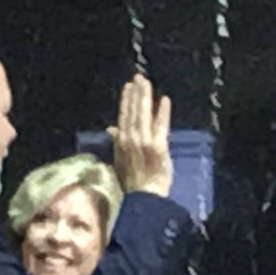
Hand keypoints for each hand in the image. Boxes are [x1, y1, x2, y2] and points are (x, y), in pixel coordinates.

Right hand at [107, 74, 172, 196]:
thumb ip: (117, 143)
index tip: (128, 87)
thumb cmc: (133, 182)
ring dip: (145, 97)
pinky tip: (164, 100)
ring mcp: (144, 141)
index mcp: (121, 142)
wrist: (144, 197)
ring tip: (146, 82)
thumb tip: (110, 128)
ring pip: (143, 114)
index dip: (126, 101)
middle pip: (132, 111)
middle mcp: (130, 139)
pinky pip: (160, 125)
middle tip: (139, 77)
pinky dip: (162, 112)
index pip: (123, 117)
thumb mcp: (119, 161)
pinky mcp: (158, 146)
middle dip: (135, 93)